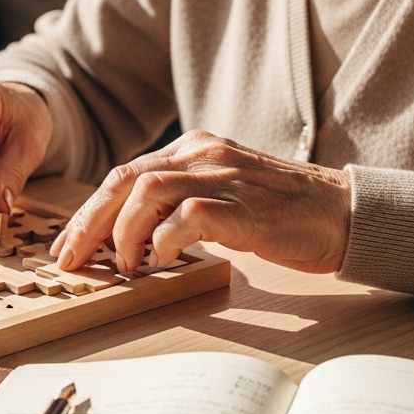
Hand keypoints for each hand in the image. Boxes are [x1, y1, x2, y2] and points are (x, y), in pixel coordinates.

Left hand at [50, 130, 351, 274]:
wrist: (344, 213)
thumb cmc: (281, 213)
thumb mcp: (222, 193)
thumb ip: (180, 201)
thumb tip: (131, 236)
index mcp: (193, 148)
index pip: (125, 174)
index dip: (90, 211)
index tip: (69, 244)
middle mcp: (201, 152)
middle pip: (124, 181)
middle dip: (88, 223)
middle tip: (70, 259)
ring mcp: (222, 175)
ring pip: (146, 192)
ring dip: (124, 233)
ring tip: (125, 266)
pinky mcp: (242, 205)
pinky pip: (186, 216)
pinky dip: (163, 241)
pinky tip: (160, 262)